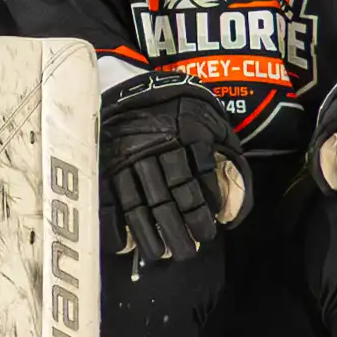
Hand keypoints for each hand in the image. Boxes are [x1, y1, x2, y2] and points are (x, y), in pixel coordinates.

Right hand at [94, 70, 246, 268]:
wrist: (135, 81)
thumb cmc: (183, 109)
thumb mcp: (213, 126)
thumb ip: (228, 163)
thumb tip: (231, 212)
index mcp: (185, 136)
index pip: (196, 181)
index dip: (203, 209)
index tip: (210, 231)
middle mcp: (155, 148)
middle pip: (168, 197)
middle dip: (179, 229)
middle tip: (188, 253)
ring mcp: (126, 157)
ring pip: (139, 202)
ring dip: (149, 233)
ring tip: (160, 255)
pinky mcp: (105, 163)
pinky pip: (108, 197)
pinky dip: (113, 223)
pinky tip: (121, 245)